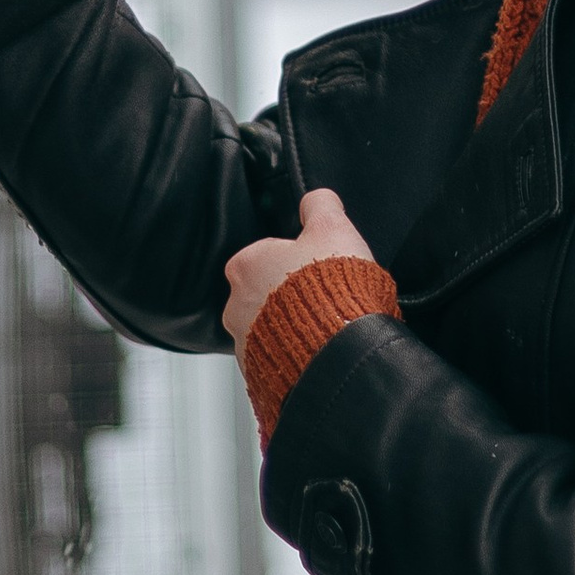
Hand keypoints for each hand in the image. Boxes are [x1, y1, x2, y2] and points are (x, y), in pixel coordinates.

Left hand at [222, 189, 375, 357]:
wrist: (339, 355)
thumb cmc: (333, 293)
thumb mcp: (334, 229)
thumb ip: (321, 206)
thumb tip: (317, 199)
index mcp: (246, 266)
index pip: (267, 254)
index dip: (298, 259)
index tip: (318, 267)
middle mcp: (236, 307)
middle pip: (266, 293)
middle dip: (292, 296)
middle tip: (325, 298)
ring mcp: (245, 345)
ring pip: (269, 330)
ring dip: (294, 328)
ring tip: (326, 327)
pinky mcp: (260, 375)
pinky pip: (277, 360)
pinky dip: (296, 357)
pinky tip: (320, 351)